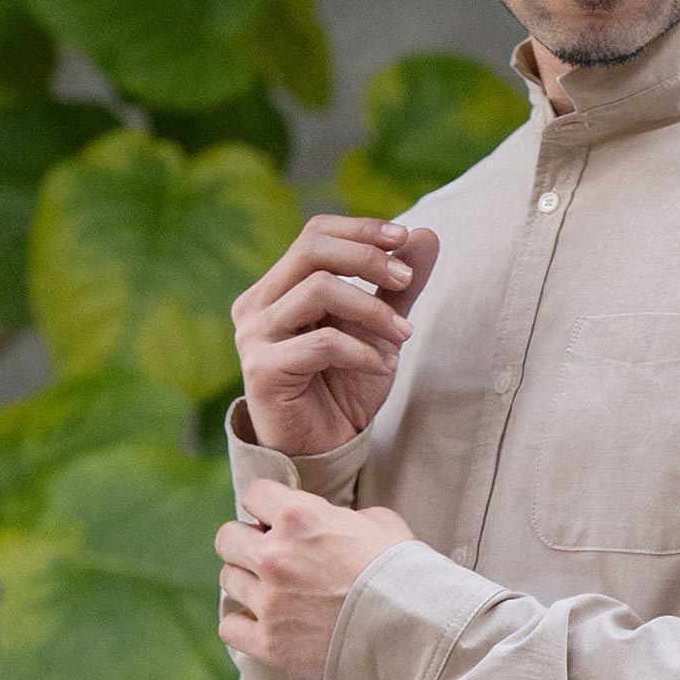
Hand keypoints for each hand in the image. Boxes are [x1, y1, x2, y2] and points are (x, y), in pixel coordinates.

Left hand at [217, 479, 416, 679]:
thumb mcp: (380, 523)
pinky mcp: (270, 642)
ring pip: (228, 580)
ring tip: (275, 591)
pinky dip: (243, 625)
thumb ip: (341, 517)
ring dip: (248, 582)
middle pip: (227, 537)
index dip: (267, 504)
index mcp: (300, 516)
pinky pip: (229, 627)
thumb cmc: (404, 572)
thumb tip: (330, 522)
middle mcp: (276, 555)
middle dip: (247, 542)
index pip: (255, 493)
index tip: (276, 518)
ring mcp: (270, 600)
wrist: (415, 629)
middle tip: (271, 556)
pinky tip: (264, 623)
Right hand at [230, 212, 440, 455]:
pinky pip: (322, 343)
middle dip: (368, 259)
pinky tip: (383, 366)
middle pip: (312, 250)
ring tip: (403, 337)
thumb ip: (398, 286)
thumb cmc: (342, 388)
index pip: (315, 234)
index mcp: (278, 287)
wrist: (322, 450)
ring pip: (318, 291)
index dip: (361, 229)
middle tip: (408, 280)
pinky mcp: (262, 369)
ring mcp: (254, 336)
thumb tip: (426, 234)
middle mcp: (257, 304)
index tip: (405, 239)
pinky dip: (362, 350)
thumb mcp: (379, 330)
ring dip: (372, 310)